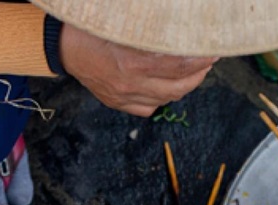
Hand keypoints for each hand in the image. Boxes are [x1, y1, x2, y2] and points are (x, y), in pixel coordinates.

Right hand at [59, 23, 216, 116]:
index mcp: (133, 61)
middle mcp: (130, 83)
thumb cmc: (94, 28)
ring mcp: (124, 97)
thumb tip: (180, 28)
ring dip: (185, 86)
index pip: (179, 64)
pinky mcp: (118, 103)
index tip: (212, 49)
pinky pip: (149, 108)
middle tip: (209, 60)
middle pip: (179, 86)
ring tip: (195, 72)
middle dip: (199, 73)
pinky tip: (170, 86)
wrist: (65, 47)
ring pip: (167, 98)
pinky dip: (164, 98)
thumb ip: (153, 29)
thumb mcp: (124, 23)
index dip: (200, 58)